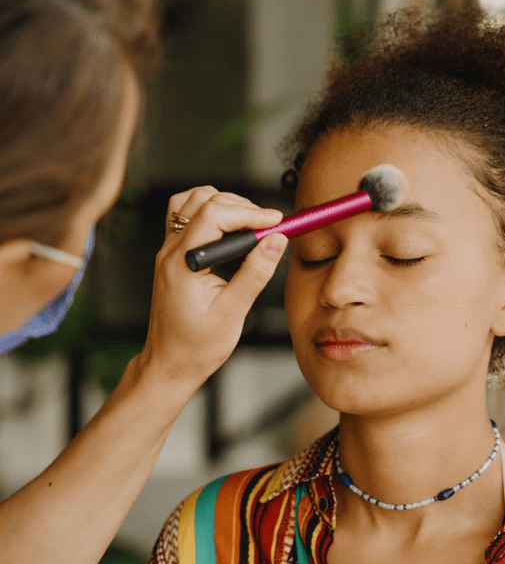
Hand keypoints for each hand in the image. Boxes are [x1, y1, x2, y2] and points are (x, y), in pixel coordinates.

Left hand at [135, 186, 288, 389]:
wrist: (170, 363)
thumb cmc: (196, 346)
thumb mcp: (233, 312)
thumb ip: (255, 273)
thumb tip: (276, 241)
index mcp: (182, 263)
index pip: (214, 214)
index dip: (250, 213)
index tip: (277, 222)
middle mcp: (170, 251)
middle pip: (203, 200)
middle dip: (241, 207)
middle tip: (269, 227)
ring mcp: (168, 251)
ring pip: (191, 201)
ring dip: (224, 205)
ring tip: (250, 226)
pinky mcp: (173, 256)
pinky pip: (187, 217)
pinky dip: (211, 214)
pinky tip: (230, 232)